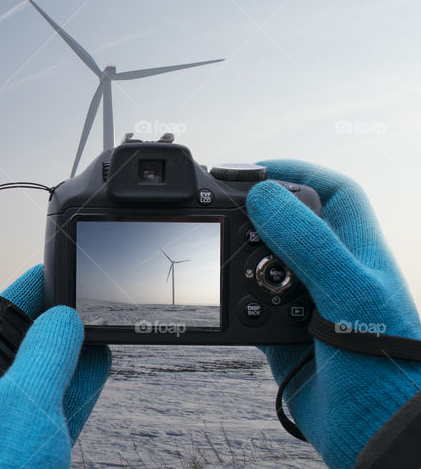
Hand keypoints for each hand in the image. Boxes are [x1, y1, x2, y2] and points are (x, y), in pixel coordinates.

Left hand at [0, 237, 109, 467]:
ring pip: (30, 369)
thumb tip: (65, 321)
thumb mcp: (19, 403)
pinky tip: (100, 361)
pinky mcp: (25, 451)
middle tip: (55, 276)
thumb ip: (45, 353)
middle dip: (25, 304)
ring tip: (87, 313)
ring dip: (59, 343)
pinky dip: (76, 383)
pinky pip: (53, 405)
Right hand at [247, 160, 420, 468]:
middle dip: (254, 215)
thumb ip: (308, 242)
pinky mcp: (283, 338)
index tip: (250, 169)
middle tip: (217, 210)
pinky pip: (247, 309)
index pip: (331, 191)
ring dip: (240, 264)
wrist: (380, 437)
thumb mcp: (348, 293)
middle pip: (287, 224)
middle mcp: (332, 274)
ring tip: (222, 263)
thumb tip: (264, 193)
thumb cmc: (389, 366)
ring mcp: (307, 306)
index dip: (294, 171)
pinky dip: (233, 304)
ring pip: (262, 267)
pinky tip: (227, 304)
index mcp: (357, 252)